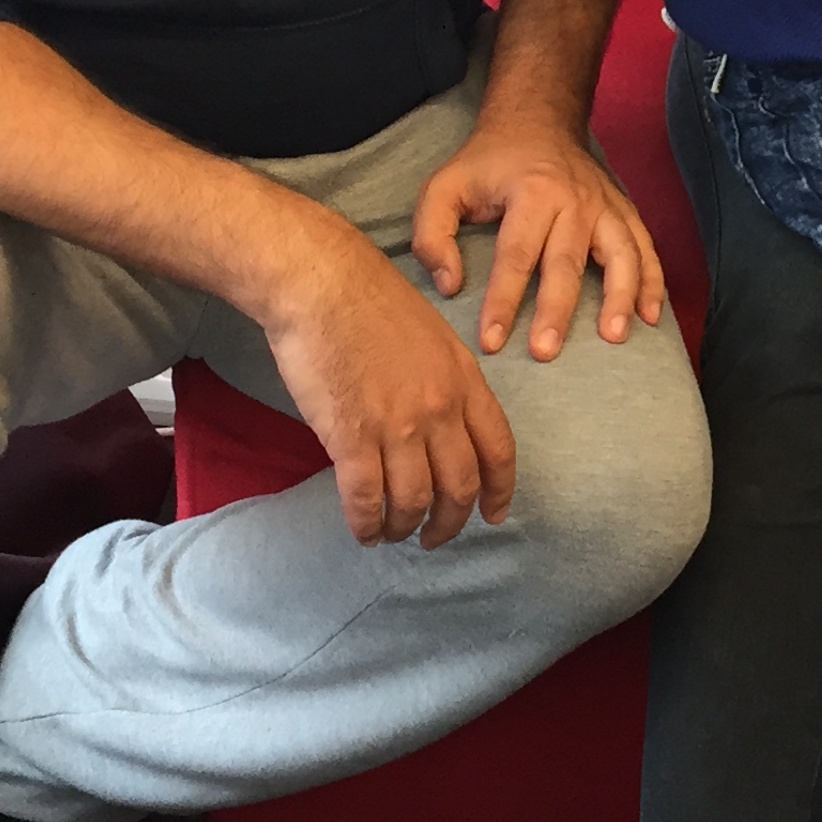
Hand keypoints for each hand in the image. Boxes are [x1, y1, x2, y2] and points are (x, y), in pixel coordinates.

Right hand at [258, 218, 517, 548]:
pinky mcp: (351, 436)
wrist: (322, 283)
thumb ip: (445, 384)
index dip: (499, 490)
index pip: (499, 450)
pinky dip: (367, 524)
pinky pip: (366, 498)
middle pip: (460, 486)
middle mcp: (440, 408)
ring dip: (404, 527)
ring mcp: (397, 424)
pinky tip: (363, 530)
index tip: (494, 515)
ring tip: (392, 534)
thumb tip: (440, 429)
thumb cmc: (370, 302)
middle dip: (450, 523)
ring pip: (414, 500)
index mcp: (464, 380)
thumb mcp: (433, 338)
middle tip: (434, 539)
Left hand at [413, 104, 667, 359]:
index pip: (515, 256)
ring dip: (619, 297)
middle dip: (557, 311)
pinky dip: (652, 282)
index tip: (492, 341)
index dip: (503, 301)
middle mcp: (574, 199)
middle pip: (566, 262)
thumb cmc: (487, 163)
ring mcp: (605, 206)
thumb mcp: (443, 187)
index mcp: (530, 192)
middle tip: (545, 352)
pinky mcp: (624, 212)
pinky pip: (645, 249)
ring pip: (620, 255)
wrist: (537, 121)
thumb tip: (450, 285)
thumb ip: (432, 235)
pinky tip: (650, 316)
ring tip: (613, 337)